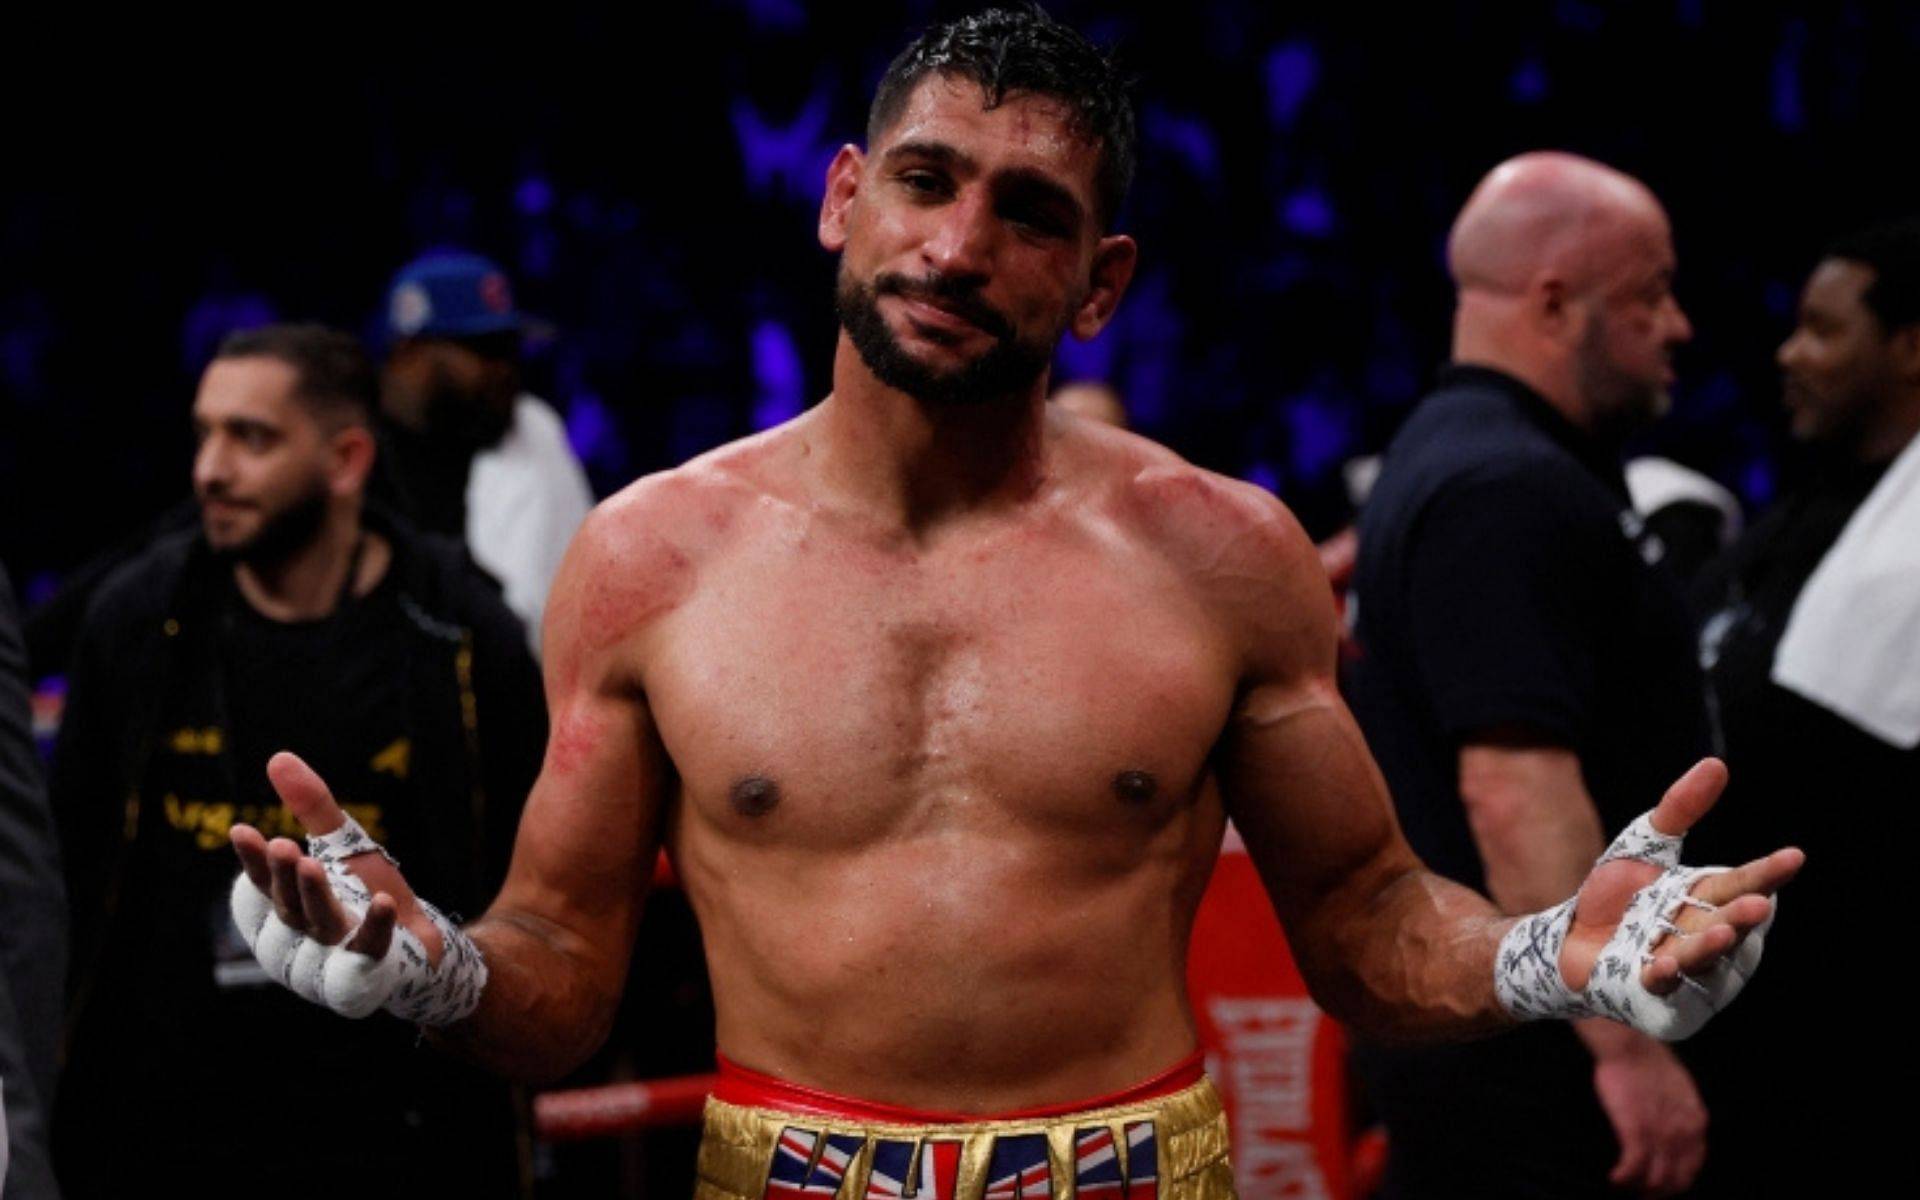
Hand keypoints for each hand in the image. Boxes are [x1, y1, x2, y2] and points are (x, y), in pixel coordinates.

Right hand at [229, 751, 442, 963]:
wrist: (418, 943)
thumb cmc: (366, 894)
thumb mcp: (343, 845)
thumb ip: (313, 807)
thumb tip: (278, 757)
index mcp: (288, 906)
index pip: (264, 883)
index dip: (254, 860)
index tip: (242, 830)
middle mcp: (303, 934)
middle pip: (288, 905)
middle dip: (284, 875)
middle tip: (282, 844)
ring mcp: (335, 954)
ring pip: (321, 925)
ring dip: (316, 896)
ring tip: (313, 864)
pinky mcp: (370, 967)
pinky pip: (369, 949)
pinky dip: (375, 926)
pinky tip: (383, 903)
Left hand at [1558, 758, 1801, 995]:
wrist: (1565, 939)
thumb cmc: (1615, 894)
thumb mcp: (1644, 845)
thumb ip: (1679, 808)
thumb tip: (1717, 764)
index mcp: (1714, 902)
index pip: (1746, 884)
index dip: (1768, 873)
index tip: (1793, 857)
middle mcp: (1712, 940)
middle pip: (1732, 926)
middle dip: (1743, 917)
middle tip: (1757, 904)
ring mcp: (1692, 975)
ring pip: (1708, 961)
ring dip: (1712, 949)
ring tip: (1719, 933)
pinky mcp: (1663, 1002)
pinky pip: (1669, 990)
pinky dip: (1668, 977)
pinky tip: (1664, 965)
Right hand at [1582, 1021, 1706, 1195]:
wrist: (1631, 1047)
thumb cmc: (1650, 1062)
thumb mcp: (1681, 1090)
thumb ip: (1682, 1116)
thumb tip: (1675, 1135)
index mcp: (1696, 1124)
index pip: (1692, 1168)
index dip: (1675, 1182)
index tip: (1659, 1184)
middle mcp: (1682, 1135)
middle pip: (1675, 1181)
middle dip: (1657, 1192)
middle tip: (1640, 1192)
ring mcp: (1659, 1135)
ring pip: (1655, 1180)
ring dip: (1639, 1190)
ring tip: (1624, 1187)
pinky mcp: (1635, 1132)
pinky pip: (1632, 1168)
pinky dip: (1622, 1179)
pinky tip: (1613, 1179)